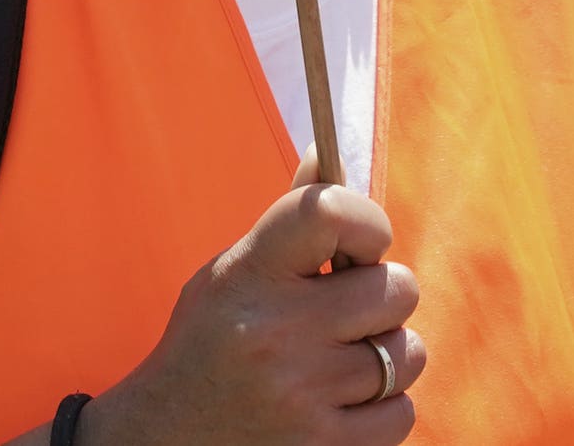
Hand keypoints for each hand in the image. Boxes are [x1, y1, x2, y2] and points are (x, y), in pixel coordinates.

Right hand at [84, 168, 421, 445]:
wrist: (165, 440)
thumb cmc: (208, 343)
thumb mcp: (232, 273)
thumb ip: (288, 224)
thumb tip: (330, 155)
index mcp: (251, 274)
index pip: (334, 212)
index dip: (368, 221)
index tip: (362, 243)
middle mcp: (278, 331)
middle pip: (397, 288)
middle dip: (382, 295)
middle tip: (349, 308)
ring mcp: (304, 394)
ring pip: (408, 353)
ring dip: (386, 354)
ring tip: (343, 359)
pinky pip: (402, 413)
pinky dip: (384, 408)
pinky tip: (343, 402)